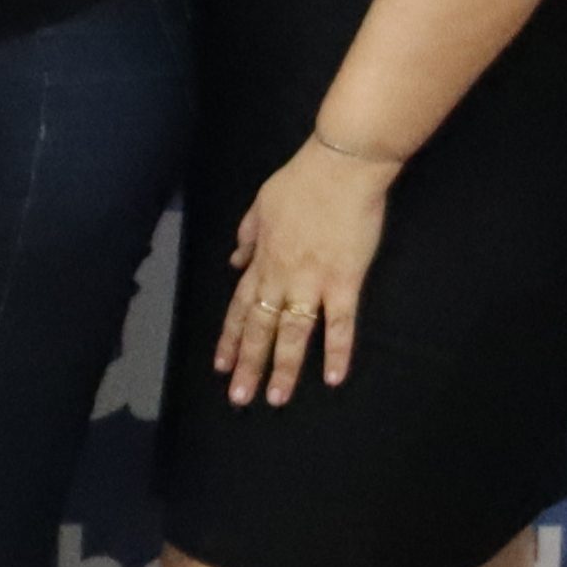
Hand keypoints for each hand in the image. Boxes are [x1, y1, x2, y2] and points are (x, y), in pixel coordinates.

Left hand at [209, 139, 398, 407]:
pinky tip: (334, 378)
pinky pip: (340, 323)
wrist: (341, 167)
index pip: (239, 306)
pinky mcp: (345, 281)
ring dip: (284, 368)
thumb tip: (234, 259)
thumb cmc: (301, 180)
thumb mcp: (261, 204)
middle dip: (248, 364)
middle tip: (238, 398)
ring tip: (276, 398)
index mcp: (262, 260)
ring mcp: (312, 282)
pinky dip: (337, 351)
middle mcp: (281, 277)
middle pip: (259, 328)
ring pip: (292, 333)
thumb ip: (248, 235)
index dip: (229, 338)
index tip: (221, 365)